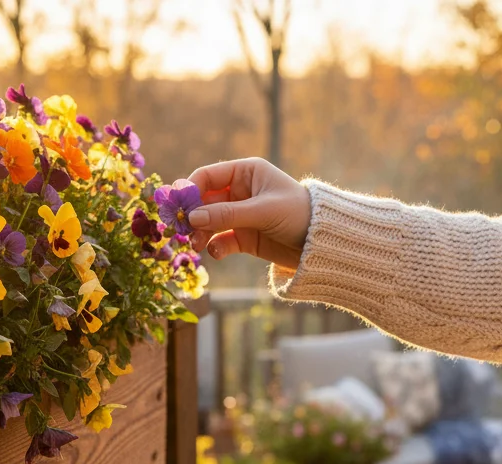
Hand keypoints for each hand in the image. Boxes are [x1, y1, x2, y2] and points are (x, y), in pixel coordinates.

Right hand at [186, 158, 310, 270]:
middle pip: (204, 201)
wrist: (324, 243)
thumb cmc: (298, 214)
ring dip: (200, 233)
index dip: (190, 189)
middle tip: (181, 231)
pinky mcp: (245, 237)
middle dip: (192, 216)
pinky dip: (215, 247)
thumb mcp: (263, 211)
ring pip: (209, 222)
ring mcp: (241, 215)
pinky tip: (216, 252)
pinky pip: (221, 240)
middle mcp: (240, 192)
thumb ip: (227, 214)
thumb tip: (192, 218)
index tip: (178, 207)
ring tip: (196, 245)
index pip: (208, 176)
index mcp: (246, 173)